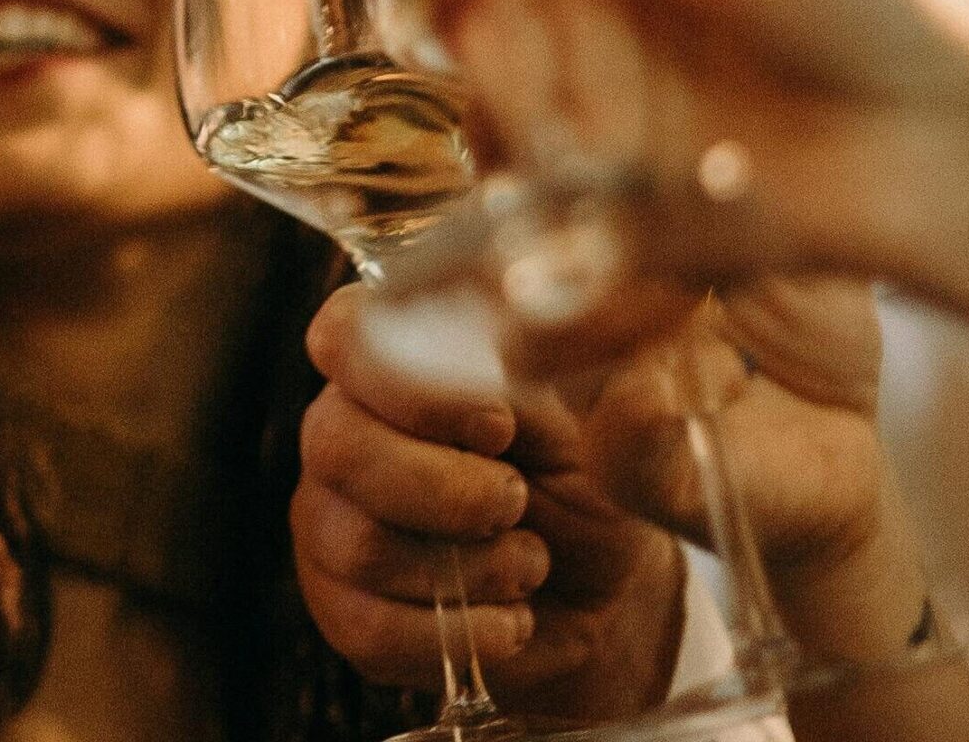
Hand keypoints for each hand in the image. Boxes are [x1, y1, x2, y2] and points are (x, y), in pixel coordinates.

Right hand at [291, 283, 683, 716]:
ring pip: (358, 542)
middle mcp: (344, 427)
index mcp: (397, 356)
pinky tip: (509, 620)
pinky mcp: (339, 606)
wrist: (597, 593)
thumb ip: (607, 395)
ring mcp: (329, 518)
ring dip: (466, 567)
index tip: (497, 425)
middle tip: (518, 502)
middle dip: (444, 489)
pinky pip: (368, 626)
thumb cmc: (593, 478)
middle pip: (337, 446)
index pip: (345, 334)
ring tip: (528, 564)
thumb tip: (639, 395)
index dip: (410, 385)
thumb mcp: (609, 424)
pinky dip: (458, 634)